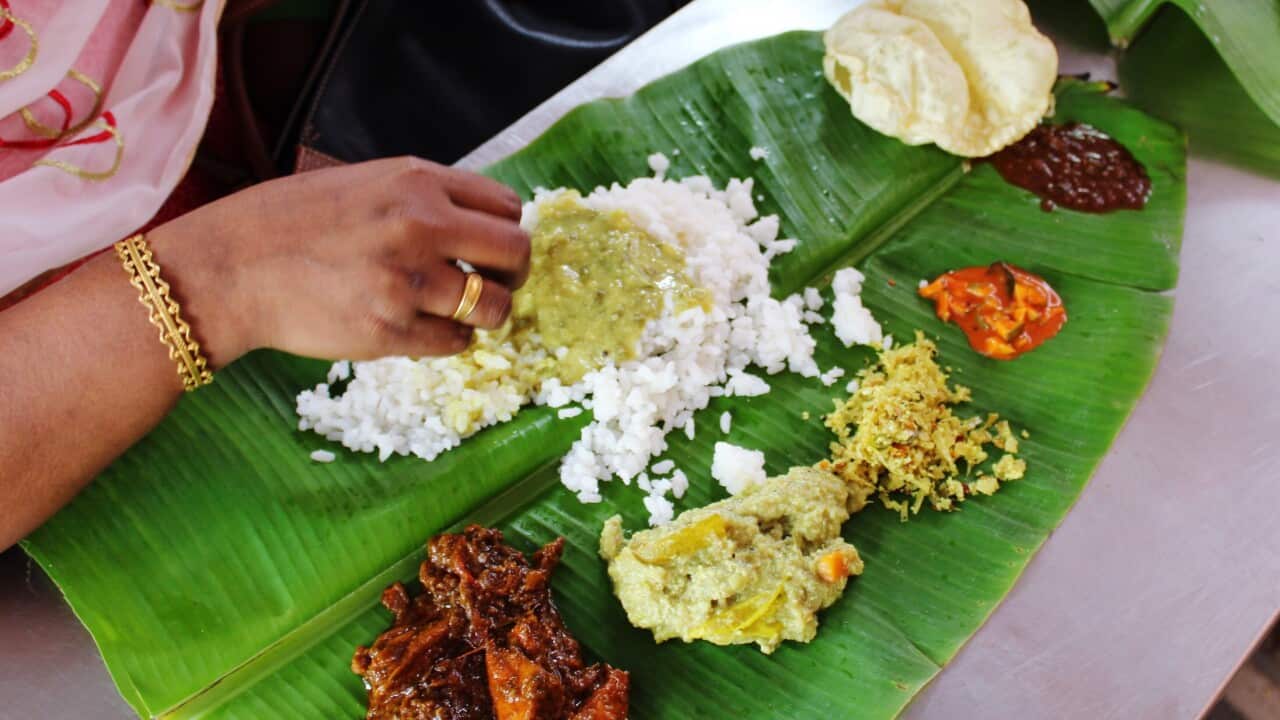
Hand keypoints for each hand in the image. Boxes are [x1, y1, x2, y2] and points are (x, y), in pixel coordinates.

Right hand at [150, 157, 529, 366]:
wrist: (230, 267)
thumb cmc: (292, 222)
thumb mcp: (364, 183)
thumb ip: (424, 197)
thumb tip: (482, 225)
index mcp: (416, 182)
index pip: (508, 207)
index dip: (506, 231)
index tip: (492, 248)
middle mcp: (419, 226)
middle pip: (516, 254)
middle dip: (513, 274)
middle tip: (494, 285)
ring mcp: (406, 281)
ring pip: (493, 307)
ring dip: (484, 314)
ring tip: (457, 311)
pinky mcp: (390, 331)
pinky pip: (455, 343)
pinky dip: (450, 339)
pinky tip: (424, 328)